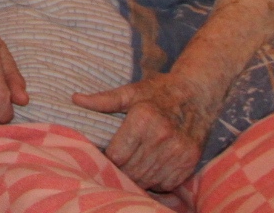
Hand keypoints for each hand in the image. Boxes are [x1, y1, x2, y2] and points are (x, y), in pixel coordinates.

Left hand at [72, 73, 218, 191]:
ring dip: (138, 177)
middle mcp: (162, 136)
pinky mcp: (190, 160)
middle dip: (121, 170)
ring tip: (133, 165)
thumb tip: (75, 99)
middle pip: (131, 171)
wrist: (198, 93)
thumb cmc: (160, 91)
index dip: (108, 159)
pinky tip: (152, 166)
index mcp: (143, 118)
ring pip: (147, 179)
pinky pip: (166, 183)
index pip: (117, 155)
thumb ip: (103, 100)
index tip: (105, 155)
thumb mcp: (131, 91)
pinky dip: (156, 179)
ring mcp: (178, 150)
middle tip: (118, 163)